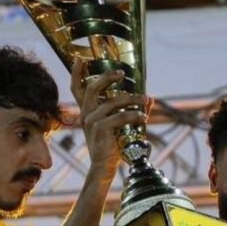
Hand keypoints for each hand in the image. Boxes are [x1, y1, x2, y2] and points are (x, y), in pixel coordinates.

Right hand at [71, 60, 147, 179]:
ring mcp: (92, 121)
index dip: (77, 73)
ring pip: (112, 102)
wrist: (104, 166)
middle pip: (92, 88)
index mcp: (87, 111)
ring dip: (131, 99)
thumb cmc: (112, 144)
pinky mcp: (100, 130)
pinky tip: (143, 117)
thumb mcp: (120, 124)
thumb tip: (150, 99)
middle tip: (121, 73)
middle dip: (107, 77)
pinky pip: (120, 117)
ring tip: (145, 99)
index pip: (77, 89)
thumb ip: (133, 110)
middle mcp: (86, 114)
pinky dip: (134, 115)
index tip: (79, 59)